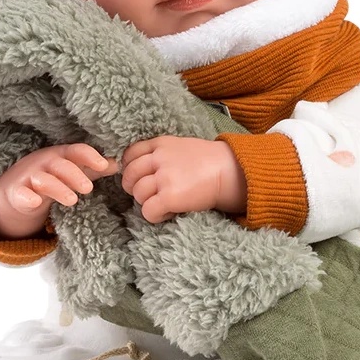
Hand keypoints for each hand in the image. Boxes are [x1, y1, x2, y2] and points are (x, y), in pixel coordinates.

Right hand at [0, 143, 118, 238]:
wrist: (16, 189)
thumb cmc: (51, 176)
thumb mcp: (72, 171)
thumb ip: (93, 169)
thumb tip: (119, 164)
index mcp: (61, 156)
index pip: (76, 151)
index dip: (90, 156)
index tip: (105, 165)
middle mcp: (45, 163)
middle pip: (60, 165)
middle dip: (75, 175)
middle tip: (88, 188)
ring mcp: (30, 177)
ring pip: (43, 180)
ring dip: (57, 188)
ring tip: (72, 200)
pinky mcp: (17, 193)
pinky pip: (21, 194)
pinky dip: (27, 197)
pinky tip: (35, 202)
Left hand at [120, 136, 246, 222]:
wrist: (230, 171)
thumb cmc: (208, 162)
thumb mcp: (180, 146)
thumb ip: (159, 153)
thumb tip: (139, 169)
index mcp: (160, 144)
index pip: (129, 155)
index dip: (131, 169)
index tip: (141, 178)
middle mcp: (159, 158)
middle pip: (129, 176)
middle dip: (135, 188)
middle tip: (151, 195)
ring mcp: (164, 177)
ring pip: (138, 194)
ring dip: (148, 202)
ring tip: (165, 203)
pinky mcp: (170, 197)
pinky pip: (148, 211)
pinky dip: (155, 215)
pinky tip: (169, 212)